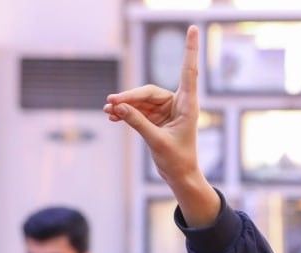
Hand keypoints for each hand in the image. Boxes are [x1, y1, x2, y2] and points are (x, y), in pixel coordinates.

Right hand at [104, 26, 219, 226]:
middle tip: (111, 102)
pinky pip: (137, 110)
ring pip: (140, 101)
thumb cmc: (177, 161)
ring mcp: (166, 111)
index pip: (188, 71)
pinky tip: (112, 115)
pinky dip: (125, 112)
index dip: (189, 49)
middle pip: (149, 92)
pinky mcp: (156, 119)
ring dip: (124, 105)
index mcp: (188, 106)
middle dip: (130, 97)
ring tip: (108, 111)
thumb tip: (119, 107)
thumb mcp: (157, 142)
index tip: (192, 28)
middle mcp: (178, 104)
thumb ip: (138, 123)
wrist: (180, 177)